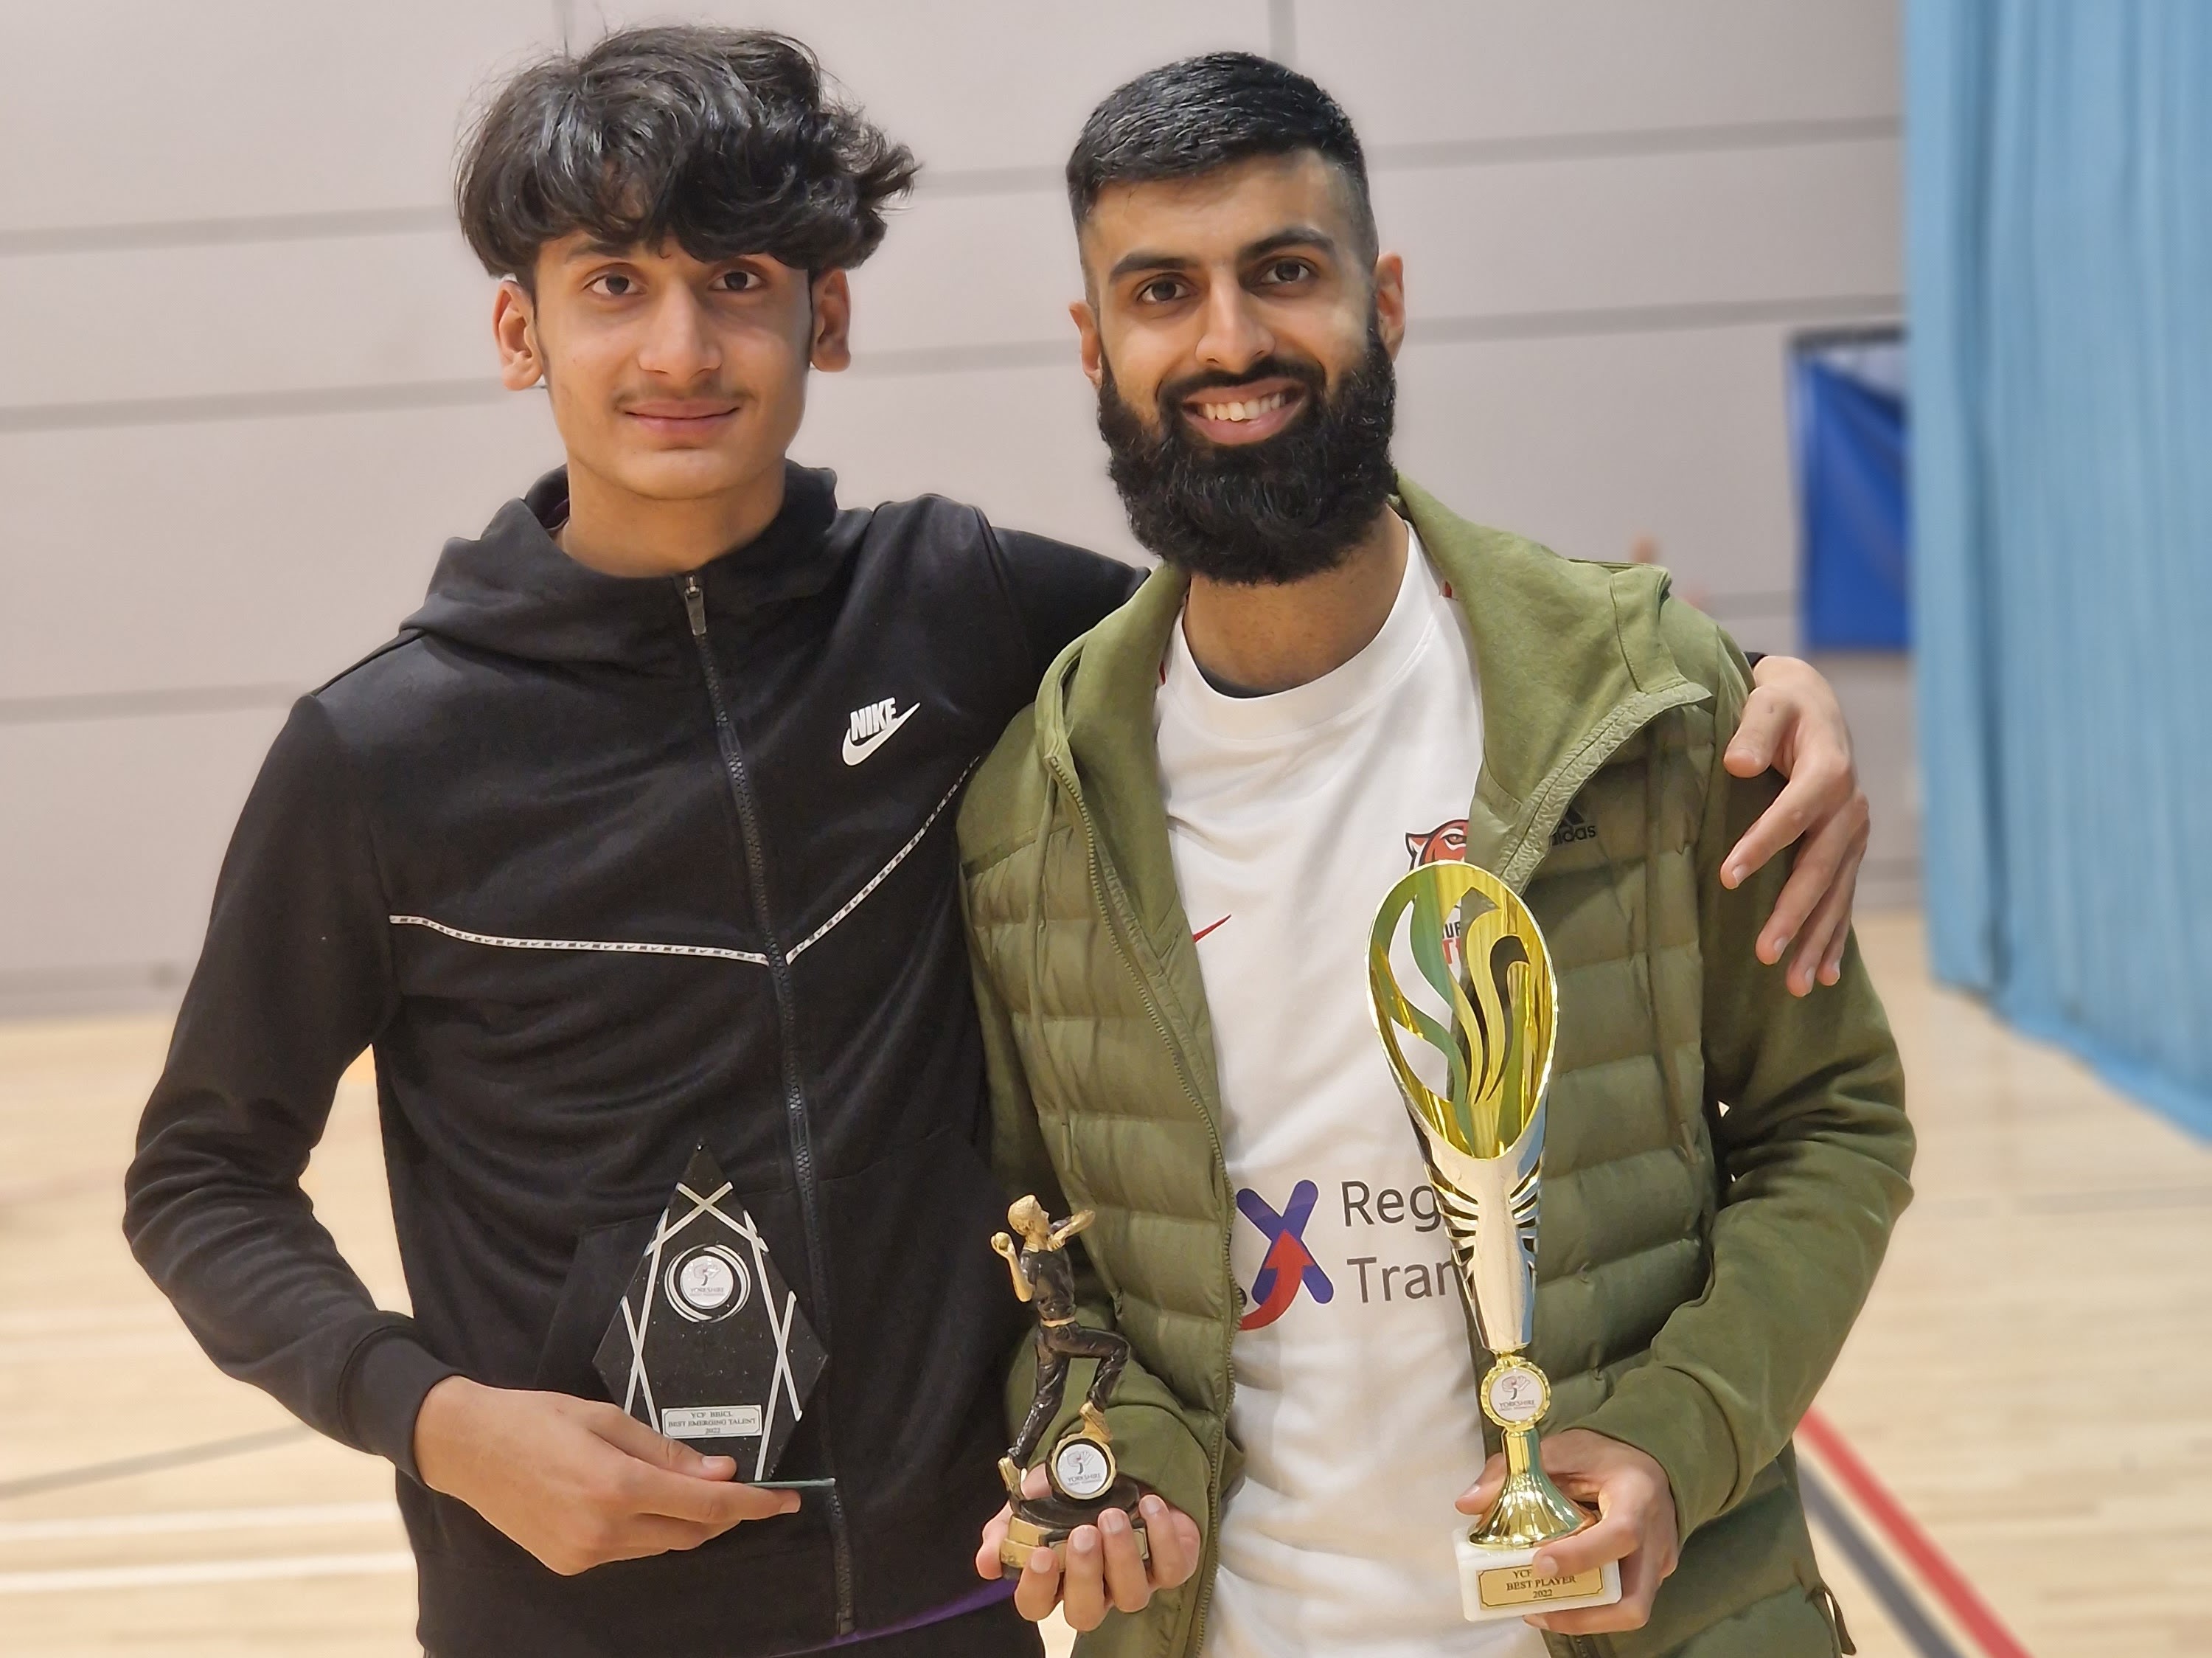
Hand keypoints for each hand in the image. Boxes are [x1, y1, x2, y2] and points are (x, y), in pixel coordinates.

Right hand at [412, 1376, 798, 1575]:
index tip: (786, 1500)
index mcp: (617, 1487)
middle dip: (726, 1512)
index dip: (753, 1504)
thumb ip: (666, 1452)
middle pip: (692, 1532)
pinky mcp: (570, 1564)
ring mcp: (585, 1554)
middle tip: (749, 1488)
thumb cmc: (537, 1418)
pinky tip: (643, 1502)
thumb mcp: (607, 1419)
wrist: (468, 1449)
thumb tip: (722, 1471)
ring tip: (691, 1486)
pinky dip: (651, 1530)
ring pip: (664, 1545)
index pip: (707, 1504)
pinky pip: (631, 1551)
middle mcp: (604, 1531)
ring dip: (688, 1520)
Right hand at [976, 1464, 1202, 1631]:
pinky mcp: (1171, 1565)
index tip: (1040, 1553)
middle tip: (1083, 1533)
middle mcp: (1095, 1589)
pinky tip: (1149, 1505)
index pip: (1036, 1605)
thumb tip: (986, 1561)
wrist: (1119, 1462)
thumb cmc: (1071, 1491)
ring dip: (1121, 1555)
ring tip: (1113, 1516)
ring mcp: (1134, 1580)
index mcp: (1055, 1579)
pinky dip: (1163, 1537)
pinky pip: (1173, 1569)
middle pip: (1086, 1612)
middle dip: (1084, 1574)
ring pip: (1131, 1596)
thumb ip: (1007, 1529)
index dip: (1036, 1587)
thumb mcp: (1032, 1500)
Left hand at [1457, 1429, 1678, 1634]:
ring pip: (1631, 1611)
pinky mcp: (1657, 1576)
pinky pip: (1626, 1602)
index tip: (1539, 1565)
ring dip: (1584, 1618)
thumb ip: (1514, 1471)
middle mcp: (1657, 1537)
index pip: (1620, 1535)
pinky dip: (1593, 1608)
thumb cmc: (1604, 1455)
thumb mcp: (1561, 1450)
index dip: (1580, 1556)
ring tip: (1539, 1611)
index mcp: (1638, 1496)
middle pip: (1634, 1600)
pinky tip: (1558, 1599)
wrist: (1649, 1460)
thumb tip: (1467, 1504)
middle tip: (1536, 1609)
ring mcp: (1661, 1562)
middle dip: (1584, 1615)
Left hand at [1723, 655, 1869, 995]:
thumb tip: (1739, 764)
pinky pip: (1842, 899)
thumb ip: (1753, 729)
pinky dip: (1833, 938)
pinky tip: (1823, 975)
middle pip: (1819, 867)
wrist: (1814, 706)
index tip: (1727, 876)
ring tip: (1793, 983)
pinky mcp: (1847, 850)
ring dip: (1815, 940)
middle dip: (1793, 913)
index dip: (1762, 845)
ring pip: (1835, 894)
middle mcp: (1847, 808)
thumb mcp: (1768, 702)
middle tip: (1765, 953)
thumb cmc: (1782, 705)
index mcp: (1828, 770)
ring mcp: (1851, 834)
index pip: (1793, 813)